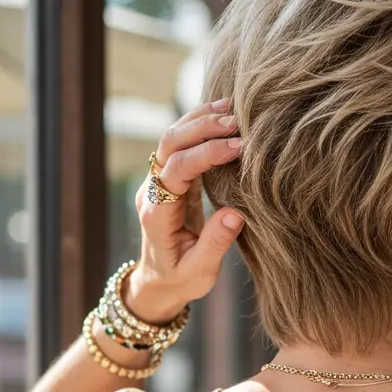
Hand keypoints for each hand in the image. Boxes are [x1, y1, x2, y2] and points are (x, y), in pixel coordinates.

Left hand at [127, 98, 243, 323]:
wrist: (158, 282)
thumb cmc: (180, 280)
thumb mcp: (199, 272)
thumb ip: (215, 244)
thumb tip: (236, 213)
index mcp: (158, 213)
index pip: (177, 170)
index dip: (207, 154)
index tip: (238, 148)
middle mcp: (153, 191)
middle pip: (169, 144)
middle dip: (202, 128)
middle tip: (237, 121)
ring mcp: (158, 182)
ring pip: (172, 138)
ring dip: (200, 120)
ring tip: (232, 109)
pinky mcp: (170, 179)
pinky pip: (181, 145)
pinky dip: (200, 127)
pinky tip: (221, 116)